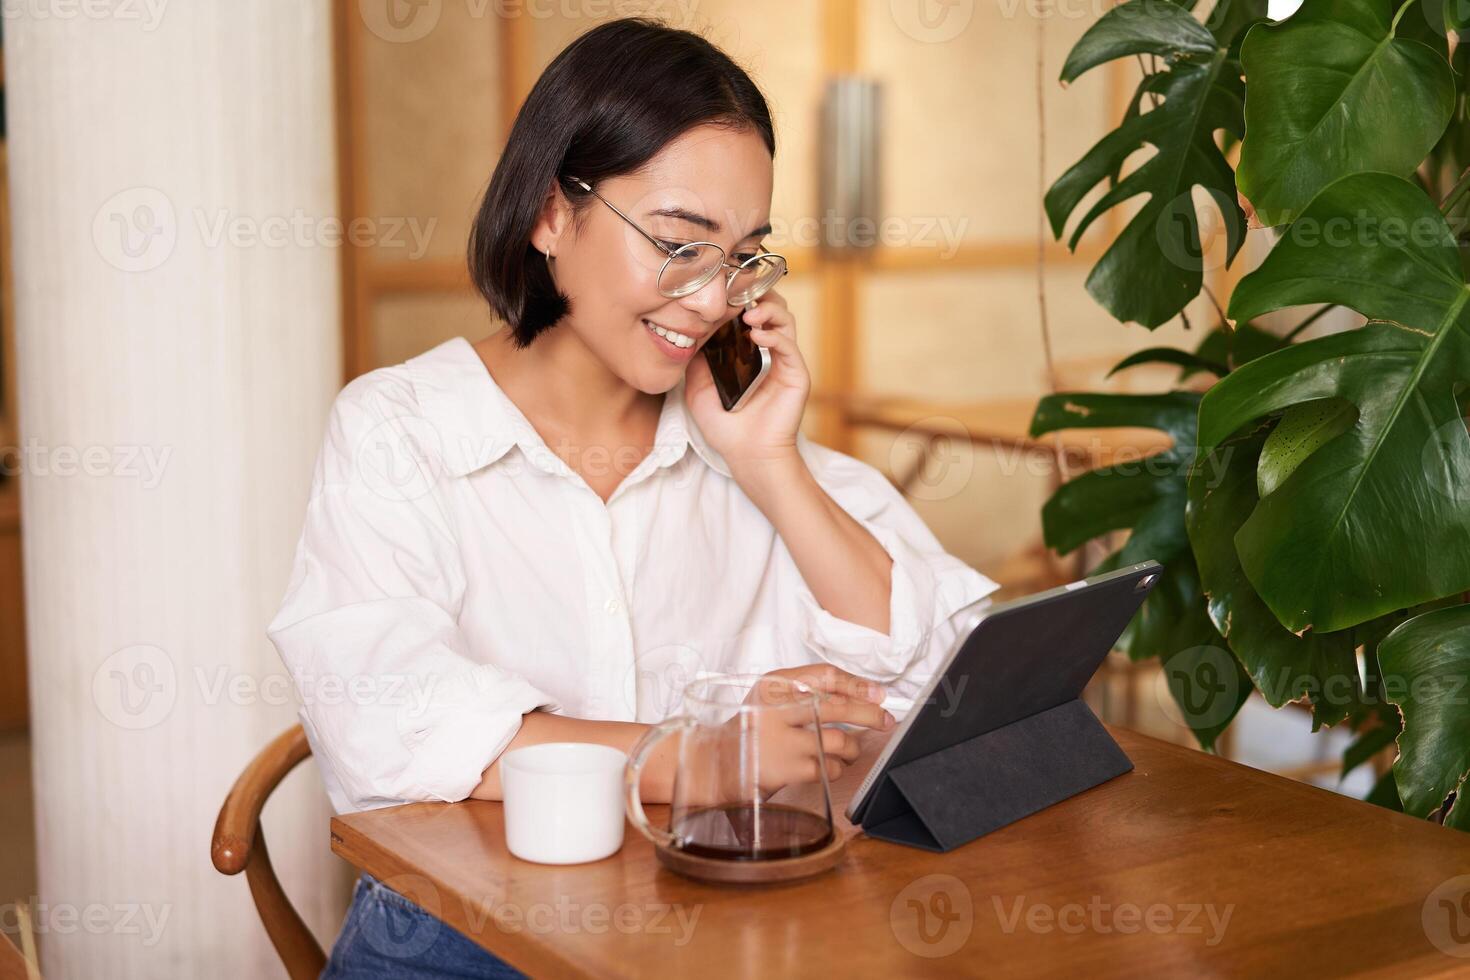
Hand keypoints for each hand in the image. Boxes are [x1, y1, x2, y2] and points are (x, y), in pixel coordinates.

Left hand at [684, 289, 808, 474]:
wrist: (747, 456)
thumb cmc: (727, 430)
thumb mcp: (699, 392)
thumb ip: (696, 365)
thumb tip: (688, 339)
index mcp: (752, 356)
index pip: (753, 317)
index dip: (741, 301)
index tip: (723, 295)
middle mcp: (772, 356)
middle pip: (774, 311)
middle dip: (759, 297)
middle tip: (739, 298)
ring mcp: (787, 364)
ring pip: (786, 321)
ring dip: (768, 311)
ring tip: (748, 316)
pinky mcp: (797, 376)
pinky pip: (789, 346)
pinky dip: (774, 336)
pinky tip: (757, 337)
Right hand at [718, 665, 895, 798]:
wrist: (717, 764)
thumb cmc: (753, 729)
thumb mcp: (771, 699)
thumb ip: (807, 691)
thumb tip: (862, 693)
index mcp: (773, 685)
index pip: (824, 676)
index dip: (857, 684)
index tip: (878, 693)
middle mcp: (775, 709)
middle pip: (836, 707)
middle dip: (868, 714)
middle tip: (884, 720)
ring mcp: (781, 741)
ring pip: (838, 741)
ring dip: (852, 748)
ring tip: (848, 749)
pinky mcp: (786, 769)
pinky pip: (829, 767)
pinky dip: (838, 768)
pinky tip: (830, 765)